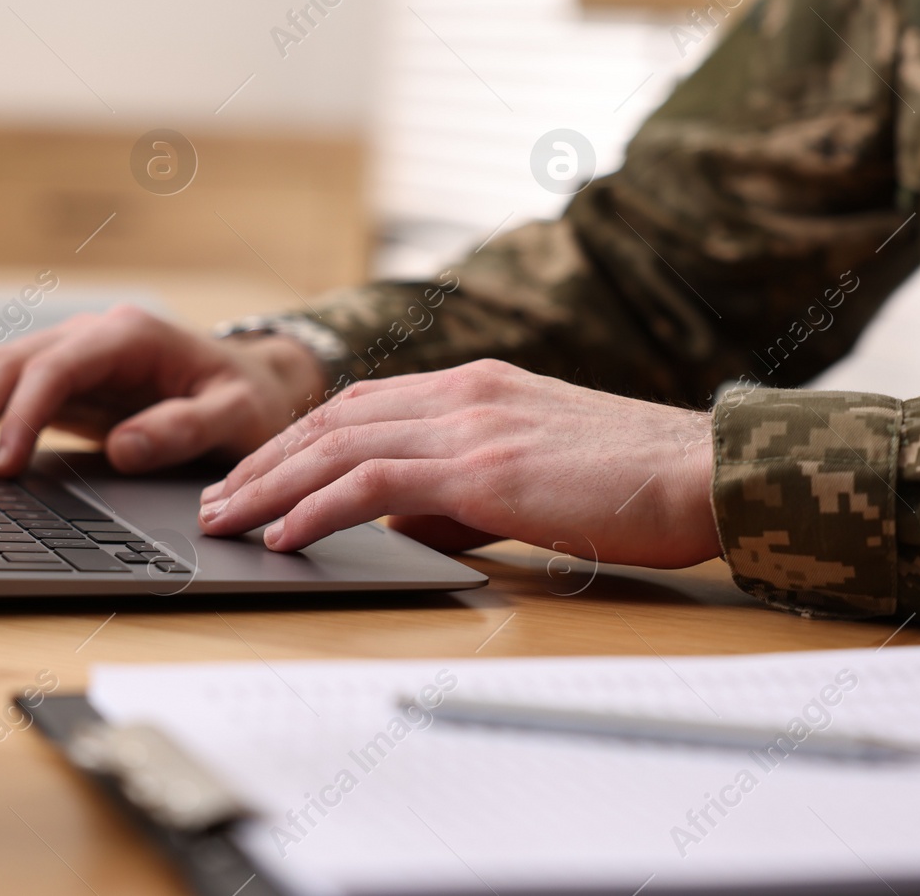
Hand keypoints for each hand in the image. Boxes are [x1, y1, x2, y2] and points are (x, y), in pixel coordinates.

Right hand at [0, 306, 326, 475]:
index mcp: (131, 336)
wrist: (254, 383)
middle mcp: (93, 336)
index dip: (22, 414)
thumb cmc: (248, 399)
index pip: (57, 368)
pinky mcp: (64, 380)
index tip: (3, 465)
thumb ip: (184, 430)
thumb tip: (122, 449)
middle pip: (11, 361)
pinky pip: (5, 387)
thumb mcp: (236, 417)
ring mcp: (74, 354)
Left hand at [196, 359, 720, 568]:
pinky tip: (283, 534)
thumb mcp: (535, 472)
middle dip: (265, 462)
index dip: (297, 440)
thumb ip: (463, 490)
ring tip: (225, 520)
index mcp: (476, 386)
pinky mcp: (483, 469)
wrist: (702, 472)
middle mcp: (464, 393)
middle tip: (217, 500)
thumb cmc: (633, 481)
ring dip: (271, 486)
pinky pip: (374, 485)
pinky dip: (318, 508)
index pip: (361, 406)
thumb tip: (406, 523)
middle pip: (333, 420)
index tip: (257, 473)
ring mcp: (471, 425)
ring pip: (339, 447)